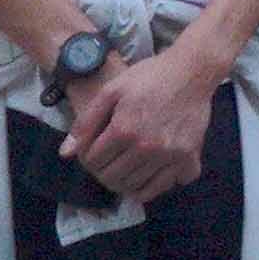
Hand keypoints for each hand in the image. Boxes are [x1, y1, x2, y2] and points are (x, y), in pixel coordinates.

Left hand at [62, 37, 219, 201]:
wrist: (192, 71)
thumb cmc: (149, 77)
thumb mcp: (112, 90)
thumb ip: (86, 122)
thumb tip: (65, 154)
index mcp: (124, 130)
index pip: (93, 162)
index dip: (87, 157)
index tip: (93, 149)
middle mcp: (146, 148)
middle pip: (112, 178)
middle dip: (103, 171)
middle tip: (108, 159)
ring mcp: (169, 156)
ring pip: (135, 187)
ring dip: (124, 181)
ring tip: (124, 166)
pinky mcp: (188, 159)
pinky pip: (162, 188)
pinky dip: (150, 188)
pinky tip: (146, 174)